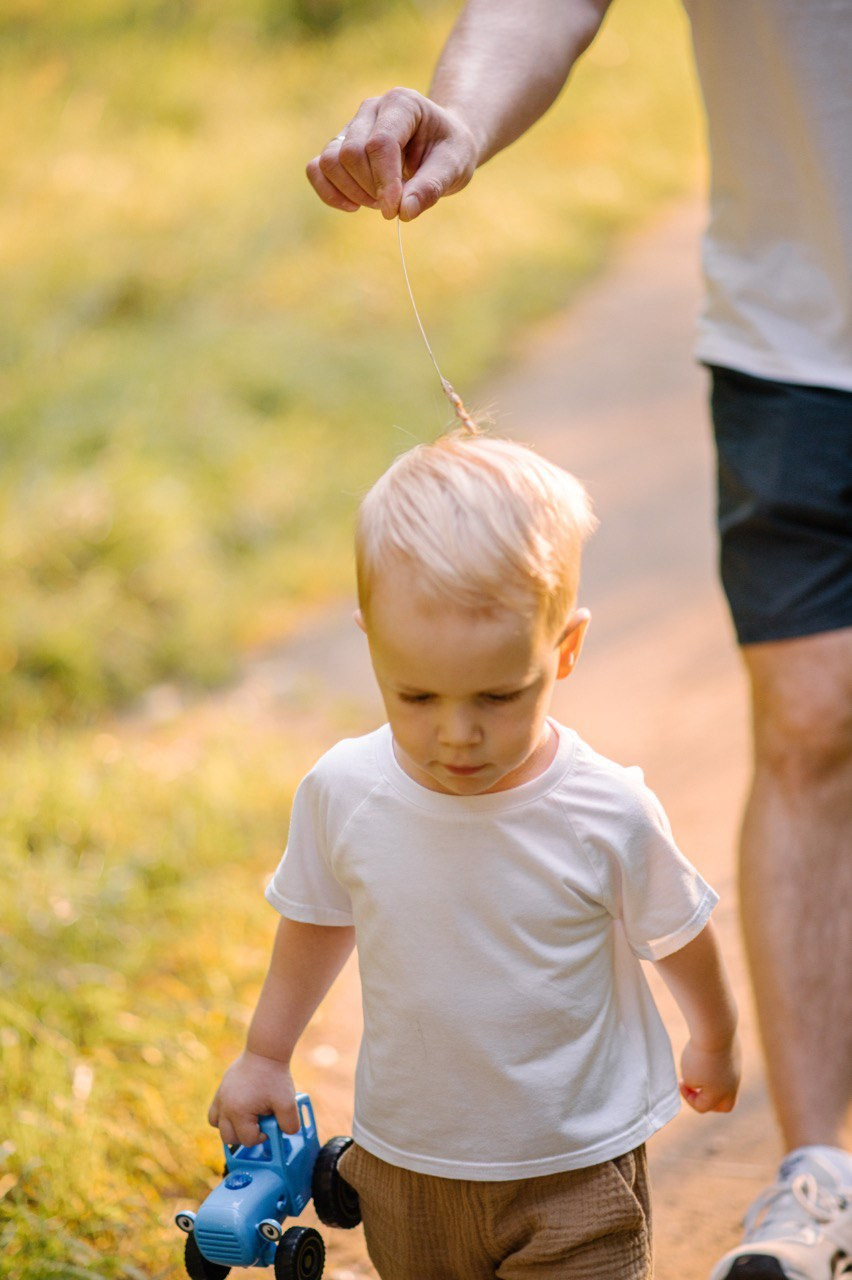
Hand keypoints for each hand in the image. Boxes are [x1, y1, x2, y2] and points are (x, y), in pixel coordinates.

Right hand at [208, 1049, 299, 1146]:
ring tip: (247, 1117)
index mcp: (239, 1112)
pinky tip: (241, 1107)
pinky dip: (224, 1116)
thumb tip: (286, 1134)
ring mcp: (220, 1097)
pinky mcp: (221, 1089)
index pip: (247, 1139)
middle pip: (228, 1137)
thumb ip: (289, 1125)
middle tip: (259, 1124)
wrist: (265, 1051)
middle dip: (245, 1136)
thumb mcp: (288, 1103)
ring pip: (217, 1125)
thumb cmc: (275, 1077)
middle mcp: (225, 1107)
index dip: (262, 1136)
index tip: (270, 1123)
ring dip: (231, 1127)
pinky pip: (214, 1111)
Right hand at [306, 87, 478, 220]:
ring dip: (352, 192)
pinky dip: (329, 192)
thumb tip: (405, 212)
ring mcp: (351, 127)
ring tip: (380, 201)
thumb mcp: (454, 167)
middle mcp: (371, 110)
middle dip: (371, 189)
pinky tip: (353, 207)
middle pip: (351, 153)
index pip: (380, 143)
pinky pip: (316, 169)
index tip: (396, 211)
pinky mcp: (339, 147)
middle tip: (396, 204)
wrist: (441, 145)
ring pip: (329, 161)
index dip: (385, 181)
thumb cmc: (449, 152)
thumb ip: (432, 187)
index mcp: (402, 103)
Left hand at [678, 1036, 741, 1113]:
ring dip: (713, 1081)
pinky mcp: (736, 1055)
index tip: (681, 1081)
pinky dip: (716, 1065)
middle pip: (725, 1105)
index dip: (688, 1097)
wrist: (716, 1030)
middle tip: (698, 1090)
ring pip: (727, 1084)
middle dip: (710, 1101)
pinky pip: (727, 1066)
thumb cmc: (699, 1055)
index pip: (702, 1107)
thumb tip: (702, 1082)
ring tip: (701, 1069)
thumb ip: (694, 1085)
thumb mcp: (689, 1076)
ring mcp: (736, 1070)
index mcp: (721, 1095)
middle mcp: (732, 1085)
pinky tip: (707, 1054)